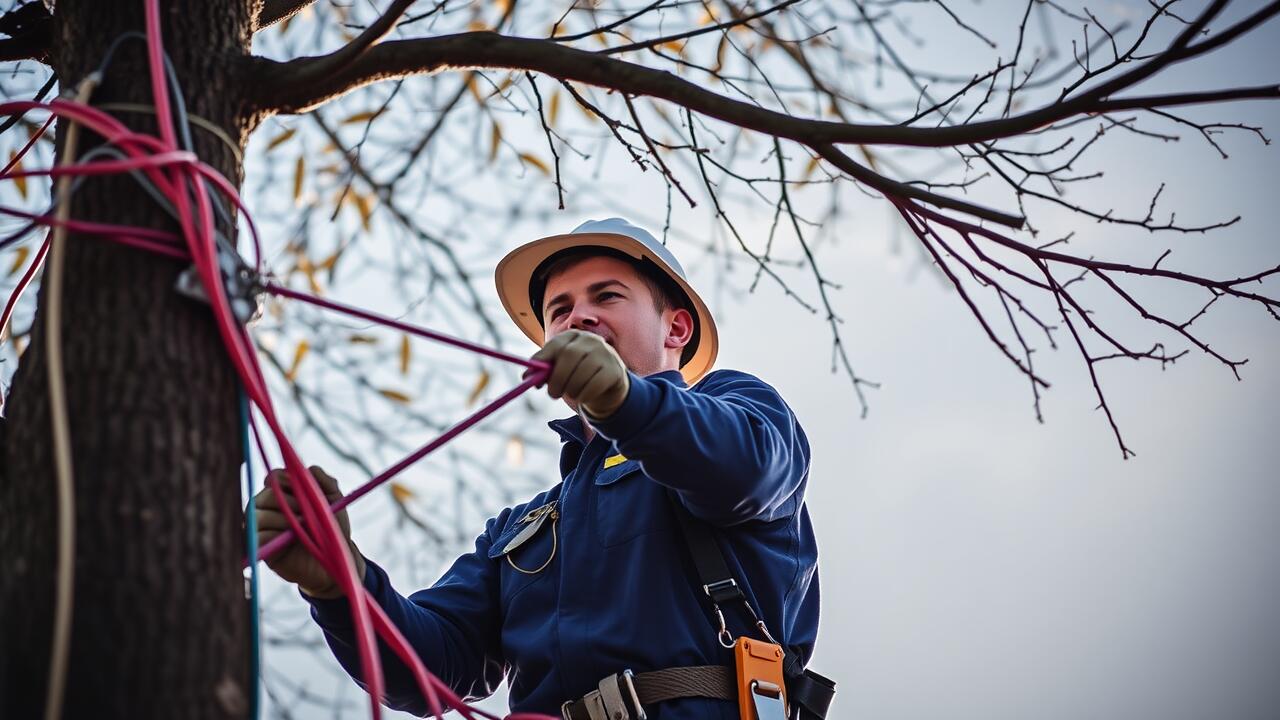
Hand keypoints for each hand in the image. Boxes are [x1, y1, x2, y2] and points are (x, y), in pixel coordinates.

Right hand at [252, 465, 365, 599]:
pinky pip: (253, 538)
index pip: (273, 477)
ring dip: (280, 519)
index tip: (304, 489)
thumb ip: (324, 482)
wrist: (335, 560)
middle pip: (264, 496)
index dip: (286, 481)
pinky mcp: (260, 549)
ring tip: (301, 526)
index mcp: (283, 493)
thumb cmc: (332, 529)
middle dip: (286, 502)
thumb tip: (310, 469)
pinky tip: (289, 538)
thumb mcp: (334, 501)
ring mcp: (261, 528)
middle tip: (307, 513)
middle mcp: (268, 508)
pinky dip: (271, 535)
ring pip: (255, 515)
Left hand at [532, 329, 629, 419]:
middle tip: (552, 394)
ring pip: (581, 373)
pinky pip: (594, 385)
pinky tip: (583, 396)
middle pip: (569, 356)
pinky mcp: (615, 370)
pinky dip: (584, 395)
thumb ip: (543, 370)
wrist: (607, 382)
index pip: (556, 344)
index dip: (542, 360)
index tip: (532, 379)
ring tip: (571, 394)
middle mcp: (591, 340)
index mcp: (574, 336)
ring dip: (571, 390)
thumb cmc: (577, 373)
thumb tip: (525, 377)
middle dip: (557, 379)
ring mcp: (605, 353)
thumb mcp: (560, 368)